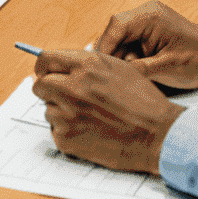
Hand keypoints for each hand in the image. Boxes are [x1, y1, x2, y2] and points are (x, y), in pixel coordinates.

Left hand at [32, 49, 185, 173]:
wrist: (158, 135)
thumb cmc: (143, 102)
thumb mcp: (119, 68)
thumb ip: (87, 63)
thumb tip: (61, 66)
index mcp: (86, 66)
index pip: (45, 60)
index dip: (44, 68)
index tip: (45, 74)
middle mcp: (73, 87)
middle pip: (39, 85)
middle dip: (49, 91)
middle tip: (65, 98)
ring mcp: (67, 114)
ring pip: (48, 110)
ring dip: (61, 113)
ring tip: (89, 118)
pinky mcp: (67, 138)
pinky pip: (56, 131)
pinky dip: (68, 133)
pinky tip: (90, 132)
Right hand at [91, 0, 197, 88]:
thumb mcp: (169, 68)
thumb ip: (139, 68)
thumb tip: (114, 75)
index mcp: (150, 17)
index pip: (116, 26)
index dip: (104, 47)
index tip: (98, 68)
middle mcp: (145, 13)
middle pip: (113, 32)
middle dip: (112, 55)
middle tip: (113, 78)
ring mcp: (145, 21)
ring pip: (119, 39)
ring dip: (120, 58)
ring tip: (128, 76)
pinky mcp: (147, 31)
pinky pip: (128, 42)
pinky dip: (127, 57)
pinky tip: (134, 72)